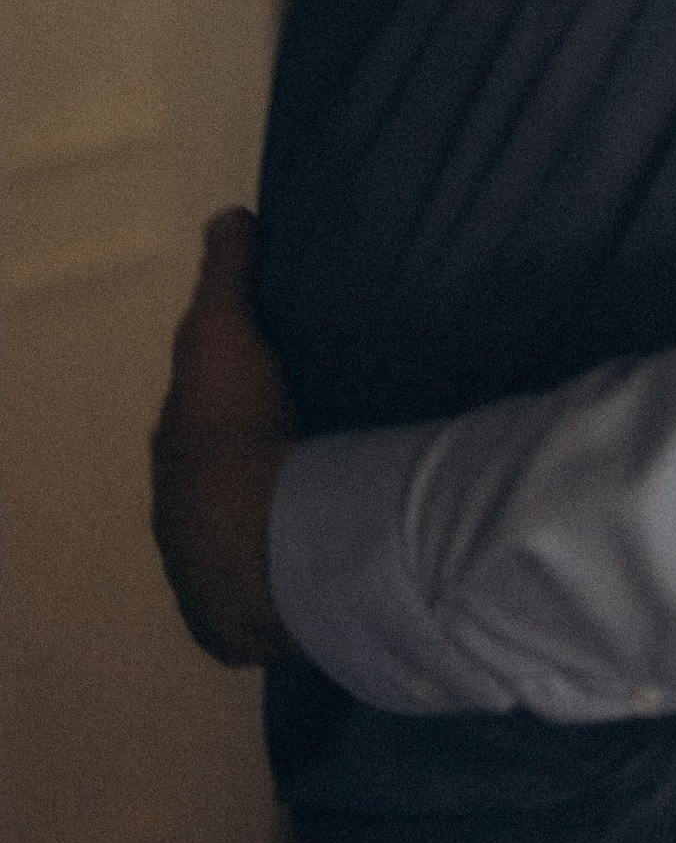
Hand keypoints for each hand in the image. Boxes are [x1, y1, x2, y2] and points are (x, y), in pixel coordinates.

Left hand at [150, 209, 300, 666]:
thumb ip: (229, 277)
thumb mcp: (227, 331)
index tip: (268, 385)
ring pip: (244, 542)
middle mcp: (181, 517)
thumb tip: (230, 217)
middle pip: (218, 486)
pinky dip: (291, 582)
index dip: (227, 400)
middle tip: (309, 445)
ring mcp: (210, 576)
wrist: (262, 541)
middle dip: (252, 468)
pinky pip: (269, 599)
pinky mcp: (247, 625)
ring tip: (332, 506)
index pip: (196, 421)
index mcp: (176, 451)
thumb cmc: (238, 431)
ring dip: (276, 527)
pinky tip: (326, 572)